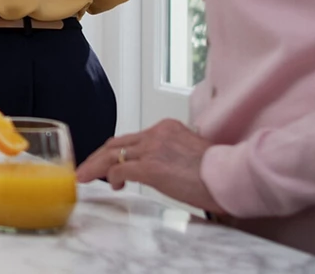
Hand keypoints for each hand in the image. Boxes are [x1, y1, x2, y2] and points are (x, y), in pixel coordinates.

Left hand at [77, 119, 224, 214]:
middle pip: (117, 143)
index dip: (118, 151)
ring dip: (95, 167)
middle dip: (99, 156)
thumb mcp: (192, 152)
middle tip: (86, 167)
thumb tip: (165, 167)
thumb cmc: (219, 171)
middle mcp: (157, 134)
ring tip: (84, 177)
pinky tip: (113, 186)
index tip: (110, 160)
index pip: (134, 138)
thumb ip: (173, 153)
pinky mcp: (150, 167)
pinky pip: (120, 170)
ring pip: (112, 155)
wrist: (230, 176)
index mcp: (167, 128)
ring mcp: (152, 149)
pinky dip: (111, 178)